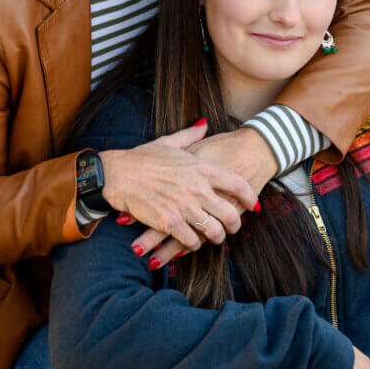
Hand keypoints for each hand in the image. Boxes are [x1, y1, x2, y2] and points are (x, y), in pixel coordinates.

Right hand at [99, 121, 257, 252]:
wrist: (116, 173)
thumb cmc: (142, 157)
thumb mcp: (169, 142)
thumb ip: (191, 135)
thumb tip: (203, 124)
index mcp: (201, 167)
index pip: (237, 184)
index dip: (249, 196)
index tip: (252, 204)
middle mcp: (197, 187)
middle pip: (230, 213)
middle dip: (235, 224)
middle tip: (232, 228)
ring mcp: (183, 206)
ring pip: (213, 231)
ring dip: (216, 237)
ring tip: (215, 238)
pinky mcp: (168, 222)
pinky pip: (191, 240)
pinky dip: (194, 244)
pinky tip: (192, 242)